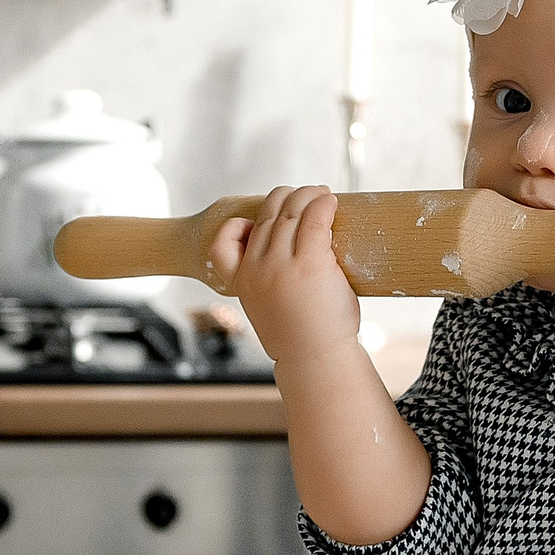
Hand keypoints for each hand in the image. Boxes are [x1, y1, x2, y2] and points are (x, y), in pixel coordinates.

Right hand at [206, 186, 362, 364]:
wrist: (316, 359)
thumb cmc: (300, 335)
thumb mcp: (266, 309)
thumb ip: (266, 282)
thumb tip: (287, 258)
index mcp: (242, 279)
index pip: (223, 241)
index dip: (238, 225)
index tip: (260, 222)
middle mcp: (257, 267)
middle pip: (267, 216)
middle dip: (286, 199)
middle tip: (307, 197)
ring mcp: (282, 265)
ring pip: (290, 212)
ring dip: (308, 195)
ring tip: (323, 195)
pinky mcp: (311, 264)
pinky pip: (315, 220)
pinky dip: (323, 204)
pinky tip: (332, 202)